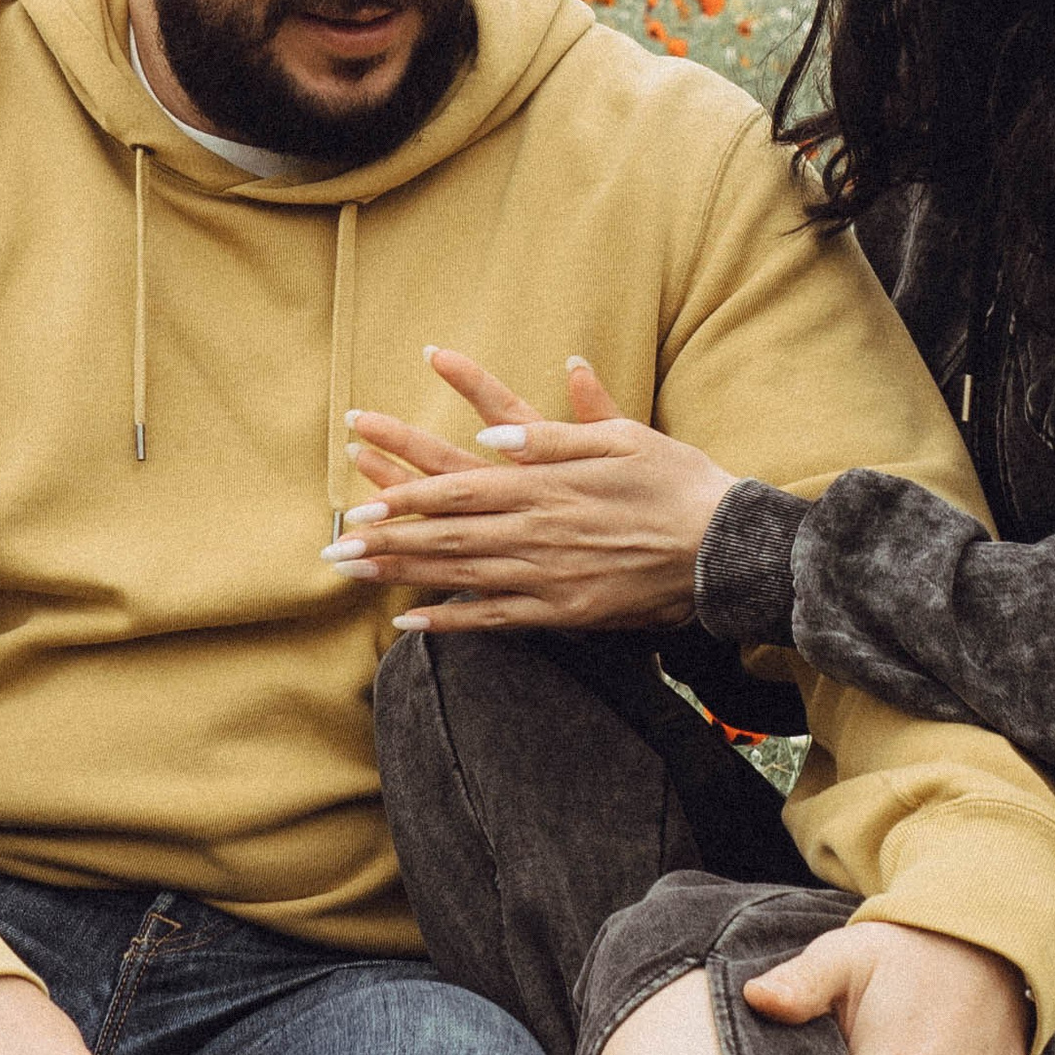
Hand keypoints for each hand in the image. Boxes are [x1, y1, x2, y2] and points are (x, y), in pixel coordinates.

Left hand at [327, 348, 735, 634]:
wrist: (723, 550)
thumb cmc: (677, 483)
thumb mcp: (622, 438)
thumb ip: (555, 432)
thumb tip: (490, 431)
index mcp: (547, 485)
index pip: (459, 489)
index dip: (404, 494)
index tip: (357, 497)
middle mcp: (538, 532)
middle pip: (446, 536)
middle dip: (385, 540)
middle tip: (332, 546)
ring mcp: (548, 576)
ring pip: (459, 576)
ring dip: (401, 576)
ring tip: (353, 575)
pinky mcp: (565, 611)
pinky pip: (496, 619)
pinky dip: (450, 620)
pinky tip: (410, 622)